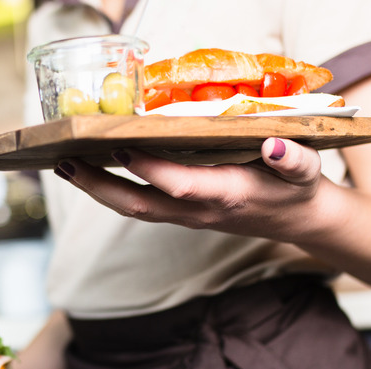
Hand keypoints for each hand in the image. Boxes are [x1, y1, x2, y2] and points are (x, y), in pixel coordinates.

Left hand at [53, 137, 327, 241]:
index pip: (179, 185)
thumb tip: (274, 146)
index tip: (120, 146)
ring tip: (64, 166)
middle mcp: (198, 211)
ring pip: (133, 209)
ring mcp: (185, 217)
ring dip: (96, 190)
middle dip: (99, 186)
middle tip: (64, 163)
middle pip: (139, 205)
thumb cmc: (296, 189)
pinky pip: (138, 207)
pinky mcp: (179, 215)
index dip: (149, 169)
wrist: (296, 221)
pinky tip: (90, 173)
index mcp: (225, 195)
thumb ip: (293, 160)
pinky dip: (110, 192)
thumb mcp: (306, 171)